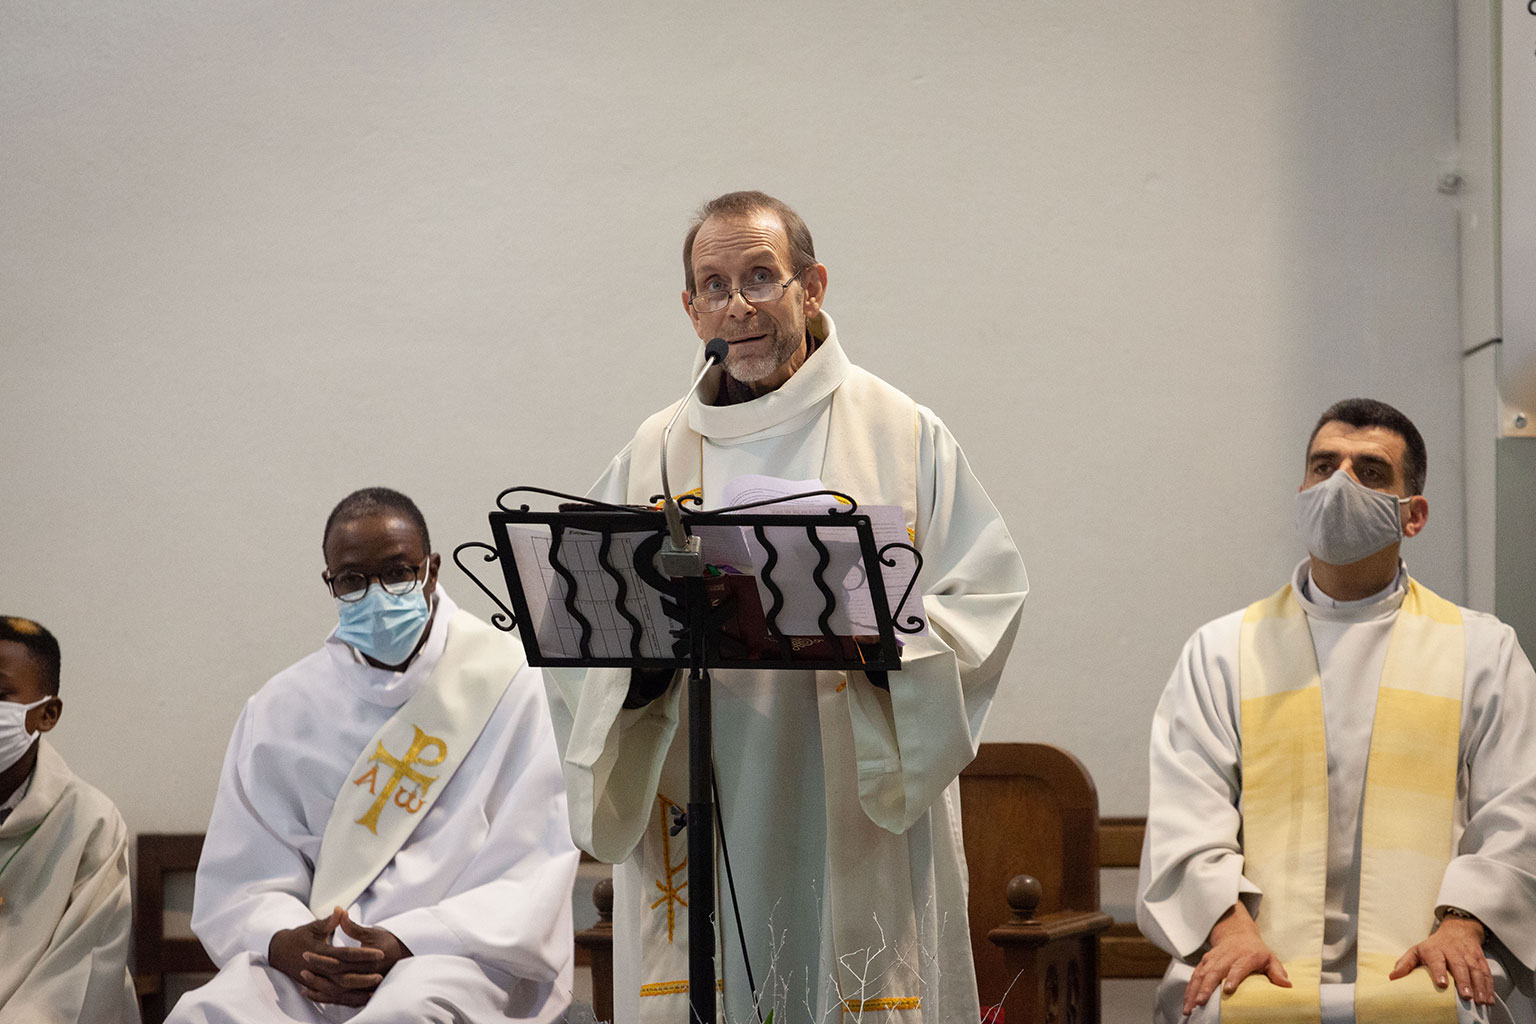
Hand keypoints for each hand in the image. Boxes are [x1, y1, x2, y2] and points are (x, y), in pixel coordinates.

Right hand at [267, 907, 386, 1006]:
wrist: (279, 952)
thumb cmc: (299, 937)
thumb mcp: (314, 927)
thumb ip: (329, 921)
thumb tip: (341, 910)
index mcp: (319, 952)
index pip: (345, 955)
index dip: (363, 954)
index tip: (379, 953)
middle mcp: (318, 969)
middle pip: (344, 976)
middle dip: (363, 976)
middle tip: (381, 974)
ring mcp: (316, 980)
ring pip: (339, 989)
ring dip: (357, 989)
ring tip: (374, 987)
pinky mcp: (315, 987)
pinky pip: (333, 996)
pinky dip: (347, 997)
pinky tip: (361, 997)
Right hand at [1182, 903, 1289, 1014]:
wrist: (1237, 934)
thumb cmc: (1256, 951)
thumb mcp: (1270, 958)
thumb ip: (1277, 971)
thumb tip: (1287, 985)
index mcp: (1245, 957)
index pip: (1238, 967)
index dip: (1233, 977)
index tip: (1228, 989)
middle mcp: (1226, 957)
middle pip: (1214, 972)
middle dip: (1206, 988)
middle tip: (1200, 1002)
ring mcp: (1213, 959)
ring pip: (1201, 974)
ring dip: (1193, 991)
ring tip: (1189, 1008)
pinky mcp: (1204, 962)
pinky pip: (1195, 975)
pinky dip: (1189, 989)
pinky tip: (1187, 1002)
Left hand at [1390, 917, 1492, 1005]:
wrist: (1458, 930)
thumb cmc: (1434, 946)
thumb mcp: (1417, 950)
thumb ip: (1405, 963)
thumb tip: (1393, 977)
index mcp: (1435, 949)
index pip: (1437, 959)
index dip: (1439, 971)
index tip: (1441, 984)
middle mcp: (1453, 951)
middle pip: (1459, 966)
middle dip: (1463, 981)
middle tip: (1466, 996)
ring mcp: (1468, 955)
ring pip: (1475, 970)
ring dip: (1479, 986)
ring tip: (1480, 1001)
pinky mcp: (1480, 959)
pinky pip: (1486, 973)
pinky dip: (1489, 986)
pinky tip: (1489, 999)